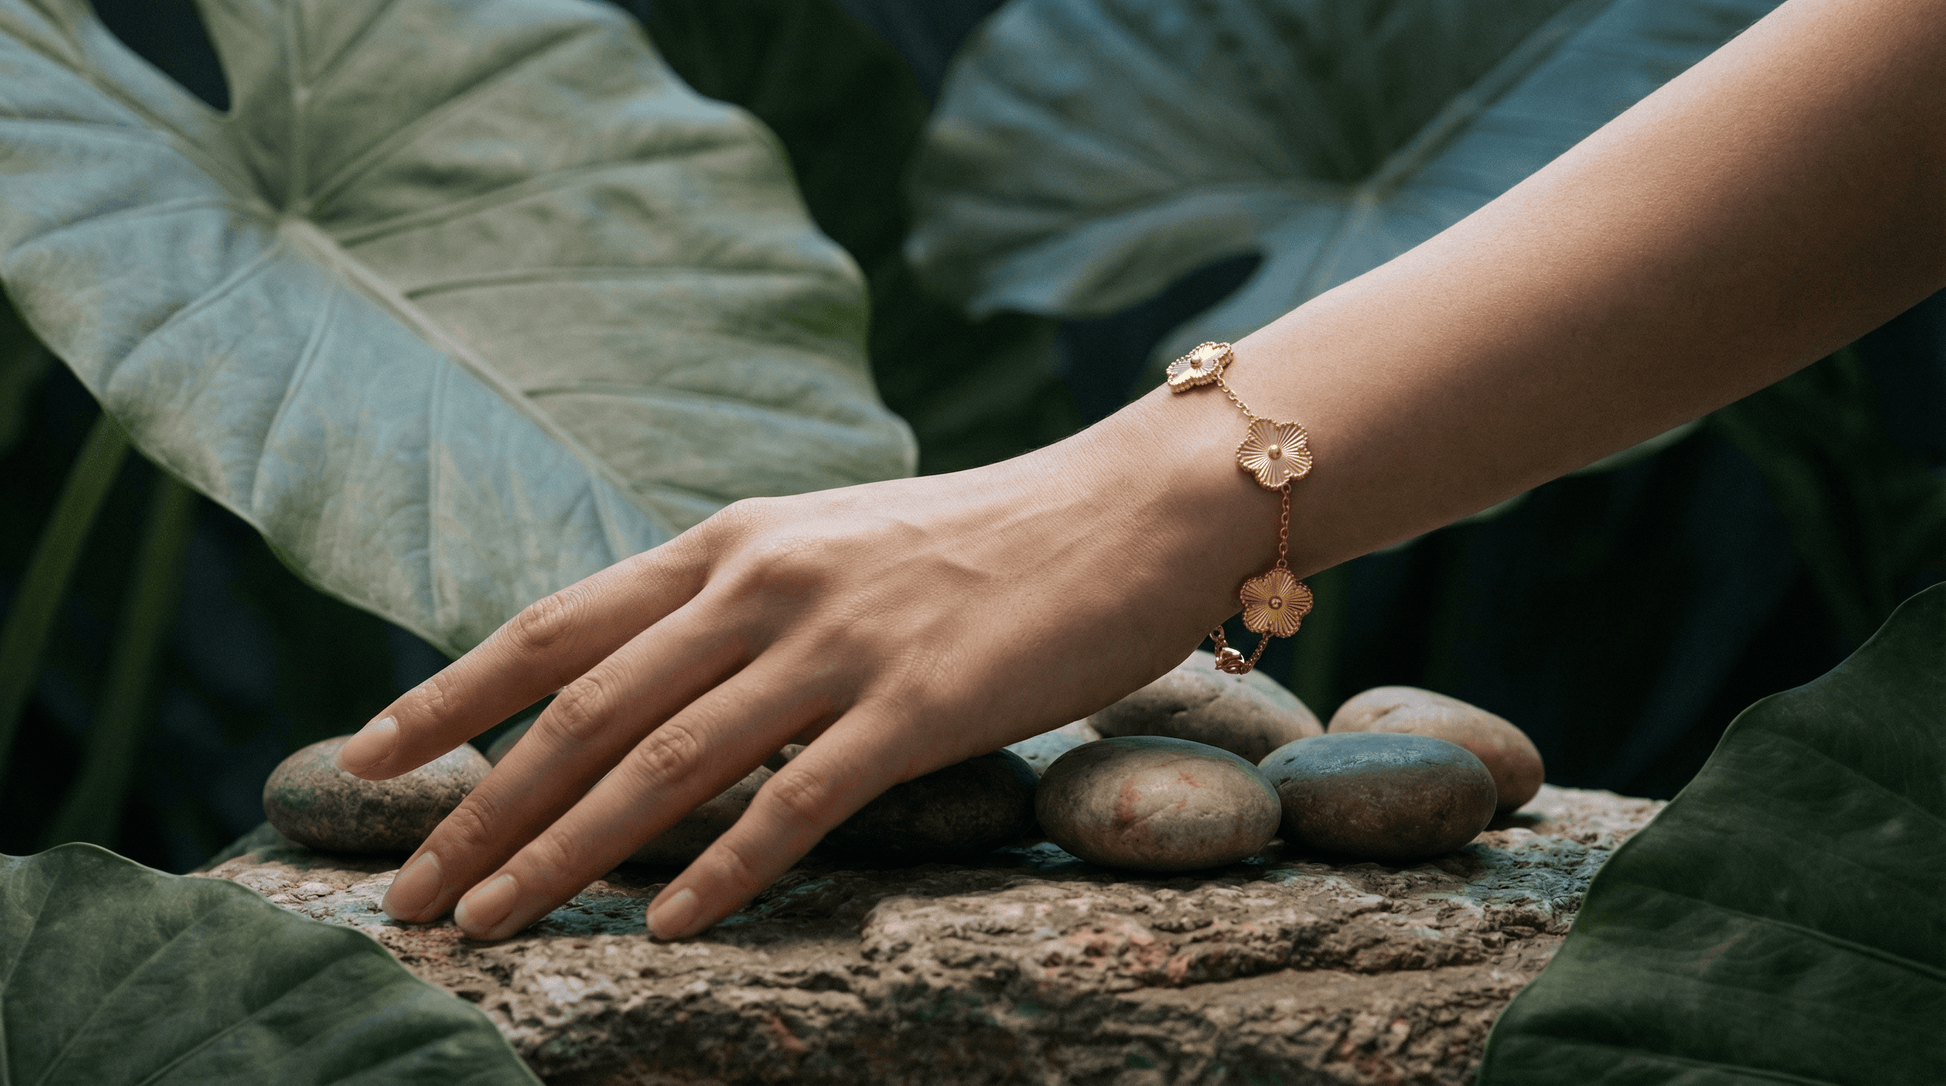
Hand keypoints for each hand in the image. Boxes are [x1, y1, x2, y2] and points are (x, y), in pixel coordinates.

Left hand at [334, 387, 1273, 939]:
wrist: (1129, 511)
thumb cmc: (982, 540)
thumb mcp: (830, 545)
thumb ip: (734, 601)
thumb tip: (643, 675)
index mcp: (731, 543)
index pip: (554, 624)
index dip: (449, 696)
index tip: (363, 758)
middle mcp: (762, 584)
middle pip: (583, 707)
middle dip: (479, 809)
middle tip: (404, 895)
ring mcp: (838, 643)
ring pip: (665, 761)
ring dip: (563, 853)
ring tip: (485, 925)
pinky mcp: (918, 704)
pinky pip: (797, 803)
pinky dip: (724, 871)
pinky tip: (668, 929)